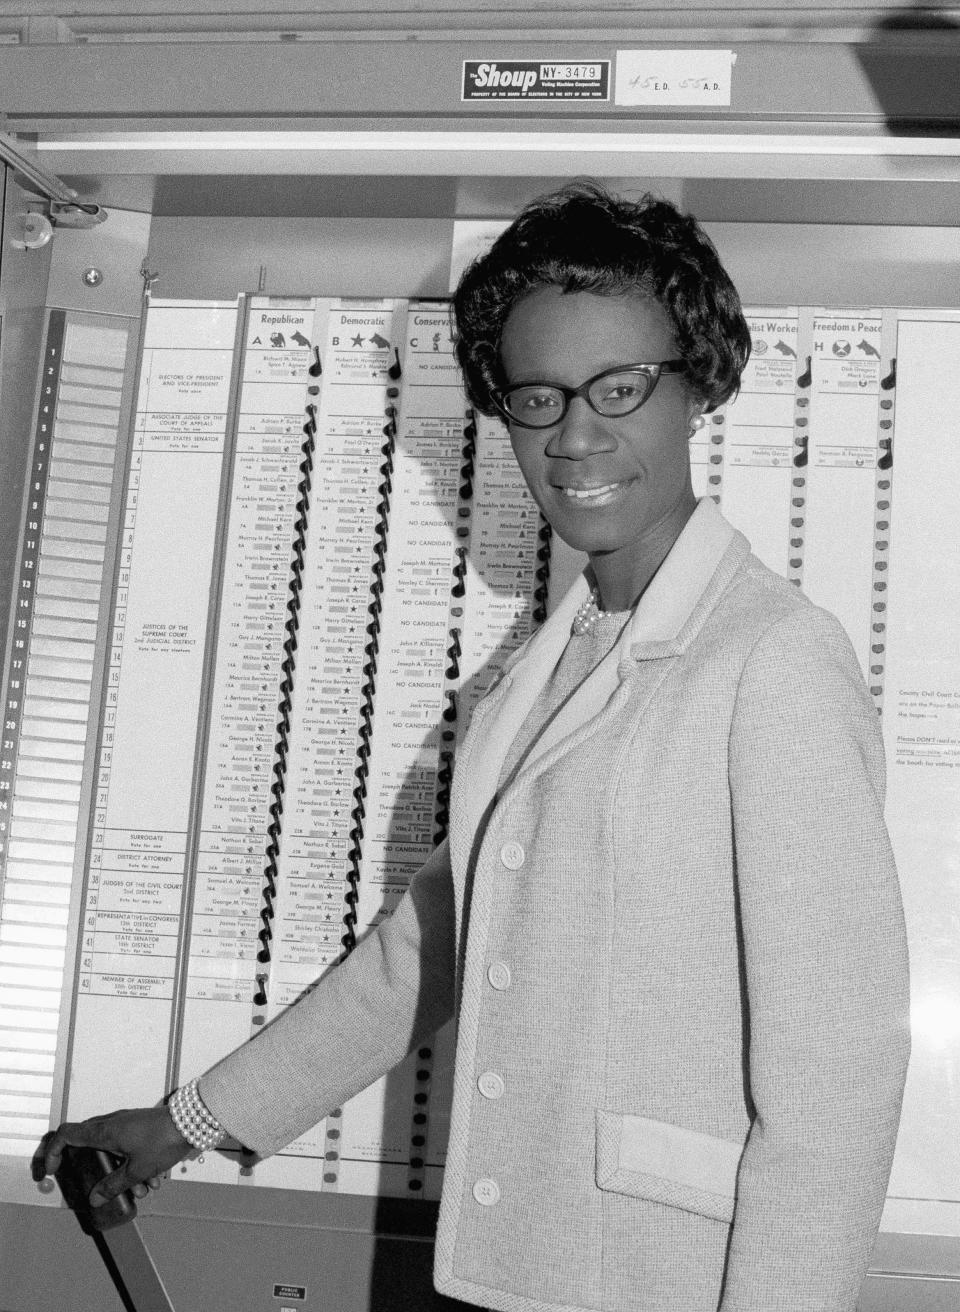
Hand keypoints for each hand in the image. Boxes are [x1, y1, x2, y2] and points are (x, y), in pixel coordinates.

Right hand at [32, 1107, 190, 1205]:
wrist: (193, 1121)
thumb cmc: (164, 1140)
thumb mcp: (137, 1170)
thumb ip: (114, 1186)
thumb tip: (95, 1199)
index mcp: (104, 1131)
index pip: (66, 1134)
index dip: (53, 1152)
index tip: (51, 1171)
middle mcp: (111, 1123)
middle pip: (86, 1145)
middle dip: (93, 1171)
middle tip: (96, 1188)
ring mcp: (125, 1123)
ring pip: (111, 1150)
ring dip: (121, 1173)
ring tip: (141, 1191)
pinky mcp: (138, 1127)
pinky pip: (127, 1147)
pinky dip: (134, 1165)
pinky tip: (153, 1181)